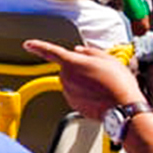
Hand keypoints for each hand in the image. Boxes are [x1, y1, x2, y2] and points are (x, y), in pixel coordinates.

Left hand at [23, 40, 144, 120]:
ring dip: (83, 82)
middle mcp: (66, 78)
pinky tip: (100, 96)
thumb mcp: (108, 59)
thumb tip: (80, 51)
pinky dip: (86, 95)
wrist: (124, 109)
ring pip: (73, 82)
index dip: (38, 46)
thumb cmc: (118, 84)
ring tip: (103, 86)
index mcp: (71, 63)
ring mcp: (68, 92)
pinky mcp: (74, 105)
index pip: (50, 51)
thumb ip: (90, 52)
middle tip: (99, 73)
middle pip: (68, 69)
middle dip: (79, 69)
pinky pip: (77, 95)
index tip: (28, 44)